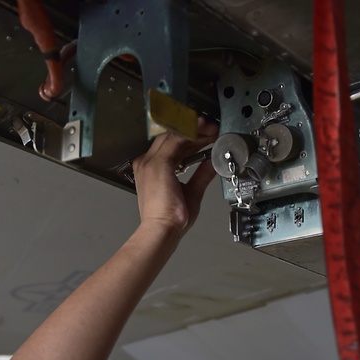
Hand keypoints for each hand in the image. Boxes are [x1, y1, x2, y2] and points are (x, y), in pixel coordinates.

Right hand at [132, 119, 218, 237]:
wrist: (163, 229)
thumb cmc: (171, 218)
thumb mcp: (192, 191)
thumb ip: (201, 175)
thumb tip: (211, 162)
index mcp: (151, 169)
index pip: (170, 145)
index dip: (190, 138)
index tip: (206, 135)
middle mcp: (147, 163)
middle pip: (170, 137)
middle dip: (193, 130)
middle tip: (212, 128)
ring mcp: (150, 162)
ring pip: (173, 135)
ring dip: (194, 130)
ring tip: (212, 129)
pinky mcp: (158, 164)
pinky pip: (175, 140)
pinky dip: (191, 135)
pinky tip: (205, 134)